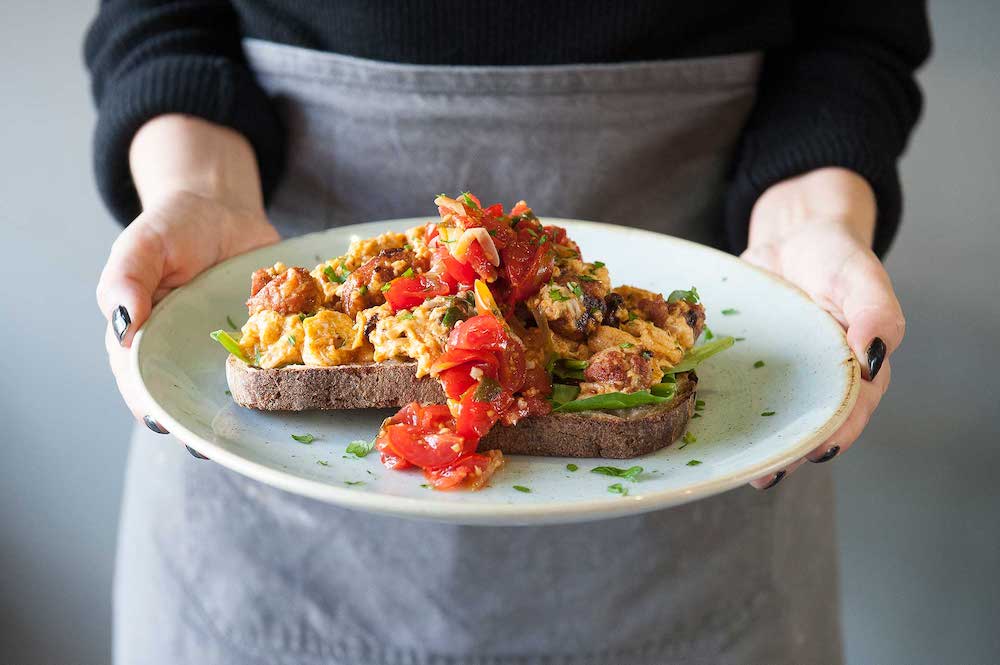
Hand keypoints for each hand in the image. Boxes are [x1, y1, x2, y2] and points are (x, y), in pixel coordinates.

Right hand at [96, 115, 278, 422]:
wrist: (222, 209)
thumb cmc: (172, 228)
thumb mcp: (142, 246)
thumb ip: (127, 281)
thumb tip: (121, 327)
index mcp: (147, 339)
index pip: (142, 381)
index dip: (151, 405)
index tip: (163, 423)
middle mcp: (188, 353)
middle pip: (191, 396)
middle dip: (202, 421)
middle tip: (215, 443)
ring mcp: (229, 349)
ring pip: (236, 388)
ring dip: (247, 408)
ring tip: (258, 431)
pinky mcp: (267, 336)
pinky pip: (276, 361)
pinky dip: (286, 375)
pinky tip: (297, 387)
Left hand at [739, 168, 904, 488]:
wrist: (794, 237)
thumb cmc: (837, 258)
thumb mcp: (862, 276)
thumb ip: (876, 313)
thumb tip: (873, 358)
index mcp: (858, 368)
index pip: (852, 410)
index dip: (837, 433)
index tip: (819, 450)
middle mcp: (821, 380)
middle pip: (811, 424)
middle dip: (791, 451)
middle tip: (768, 472)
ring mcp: (784, 377)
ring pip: (775, 417)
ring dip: (761, 444)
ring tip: (742, 469)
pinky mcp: (752, 367)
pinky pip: (741, 393)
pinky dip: (729, 411)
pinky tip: (709, 428)